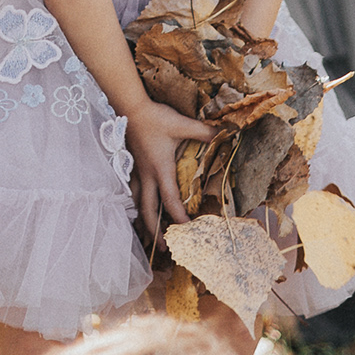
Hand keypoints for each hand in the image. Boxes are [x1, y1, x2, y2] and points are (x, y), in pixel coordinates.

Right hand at [123, 96, 217, 244]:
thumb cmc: (155, 117)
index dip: (179, 218)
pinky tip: (138, 209)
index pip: (169, 201)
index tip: (188, 230)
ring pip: (136, 203)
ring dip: (143, 221)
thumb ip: (203, 132)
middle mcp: (147, 176)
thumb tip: (225, 135)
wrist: (129, 107)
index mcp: (160, 169)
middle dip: (155, 231)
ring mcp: (136, 172)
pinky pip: (131, 192)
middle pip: (147, 210)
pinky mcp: (131, 166)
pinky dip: (135, 205)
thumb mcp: (181, 124)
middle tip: (163, 248)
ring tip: (149, 235)